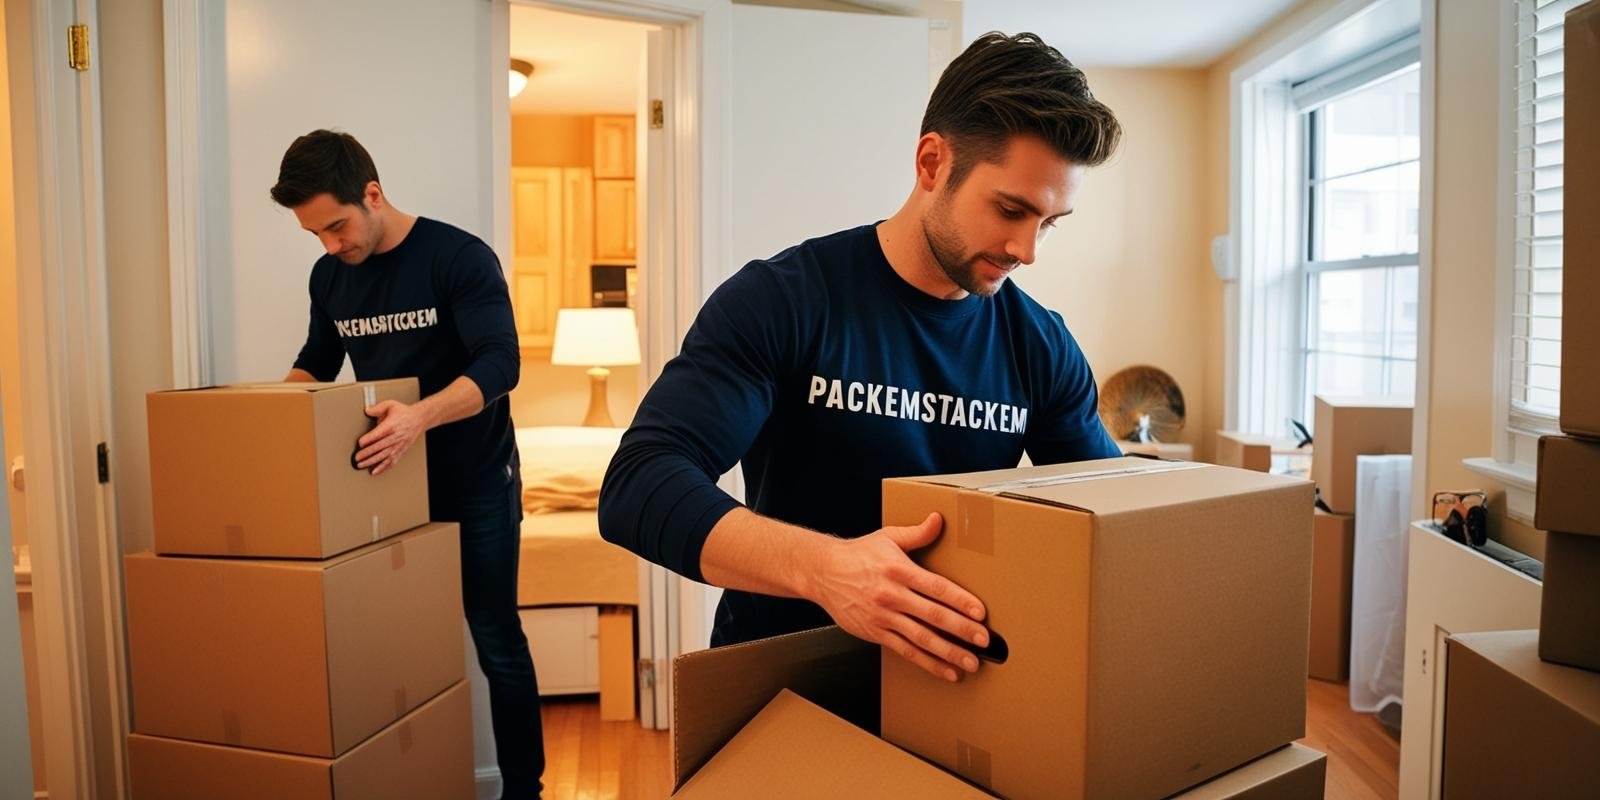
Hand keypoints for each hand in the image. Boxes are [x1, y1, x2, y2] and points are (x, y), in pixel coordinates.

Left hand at [355, 399, 426, 474]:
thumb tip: (367, 411)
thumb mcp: (390, 405)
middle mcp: (395, 437)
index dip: (368, 439)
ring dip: (372, 462)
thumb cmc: (404, 413)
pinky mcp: (400, 450)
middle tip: (357, 457)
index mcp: (391, 425)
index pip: (378, 434)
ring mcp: (398, 445)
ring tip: (361, 465)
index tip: (360, 443)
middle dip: (366, 453)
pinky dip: (383, 468)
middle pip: (379, 447)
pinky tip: (375, 471)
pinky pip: (391, 461)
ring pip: (384, 456)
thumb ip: (377, 408)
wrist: (419, 419)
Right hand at [809, 512, 988, 682]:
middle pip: (933, 615)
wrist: (823, 572)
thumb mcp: (888, 537)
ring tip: (970, 663)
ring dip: (948, 652)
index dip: (960, 601)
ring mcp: (884, 616)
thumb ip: (917, 533)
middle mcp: (893, 595)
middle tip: (985, 641)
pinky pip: (905, 651)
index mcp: (900, 570)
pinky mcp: (876, 633)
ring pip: (921, 638)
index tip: (980, 612)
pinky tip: (945, 671)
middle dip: (962, 630)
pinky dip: (927, 663)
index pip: (937, 587)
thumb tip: (939, 520)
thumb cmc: (858, 554)